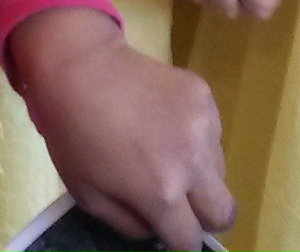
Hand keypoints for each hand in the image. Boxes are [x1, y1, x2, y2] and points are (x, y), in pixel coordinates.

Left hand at [7, 9, 231, 250]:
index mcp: (161, 192)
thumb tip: (160, 231)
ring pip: (219, 173)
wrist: (79, 66)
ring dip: (200, 176)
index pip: (190, 240)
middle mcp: (192, 163)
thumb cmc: (74, 135)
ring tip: (166, 154)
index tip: (172, 239)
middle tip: (181, 206)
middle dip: (204, 219)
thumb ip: (131, 224)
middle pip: (224, 213)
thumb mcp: (89, 196)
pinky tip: (165, 124)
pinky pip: (213, 135)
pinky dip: (197, 141)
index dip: (180, 246)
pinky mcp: (205, 97)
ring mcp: (203, 126)